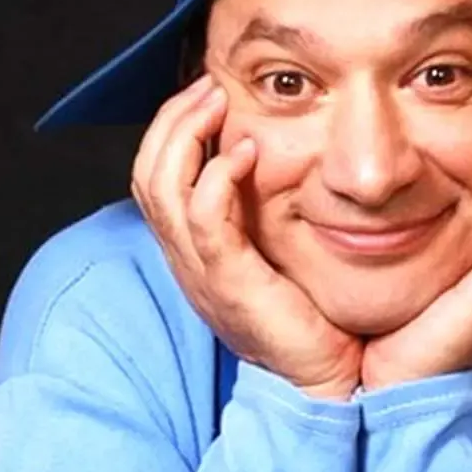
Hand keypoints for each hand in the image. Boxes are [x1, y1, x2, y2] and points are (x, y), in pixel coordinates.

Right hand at [131, 75, 362, 400]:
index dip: (171, 130)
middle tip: (208, 85)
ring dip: (186, 135)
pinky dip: (218, 178)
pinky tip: (247, 152)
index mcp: (194, 253)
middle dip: (172, 120)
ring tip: (216, 101)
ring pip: (162, 189)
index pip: (156, 179)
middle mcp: (186, 261)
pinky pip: (204, 222)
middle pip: (147, 174)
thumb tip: (281, 160)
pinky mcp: (229, 285)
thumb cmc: (313, 320)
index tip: (206, 94)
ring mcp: (202, 274)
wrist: (324, 386)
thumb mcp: (279, 257)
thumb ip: (267, 215)